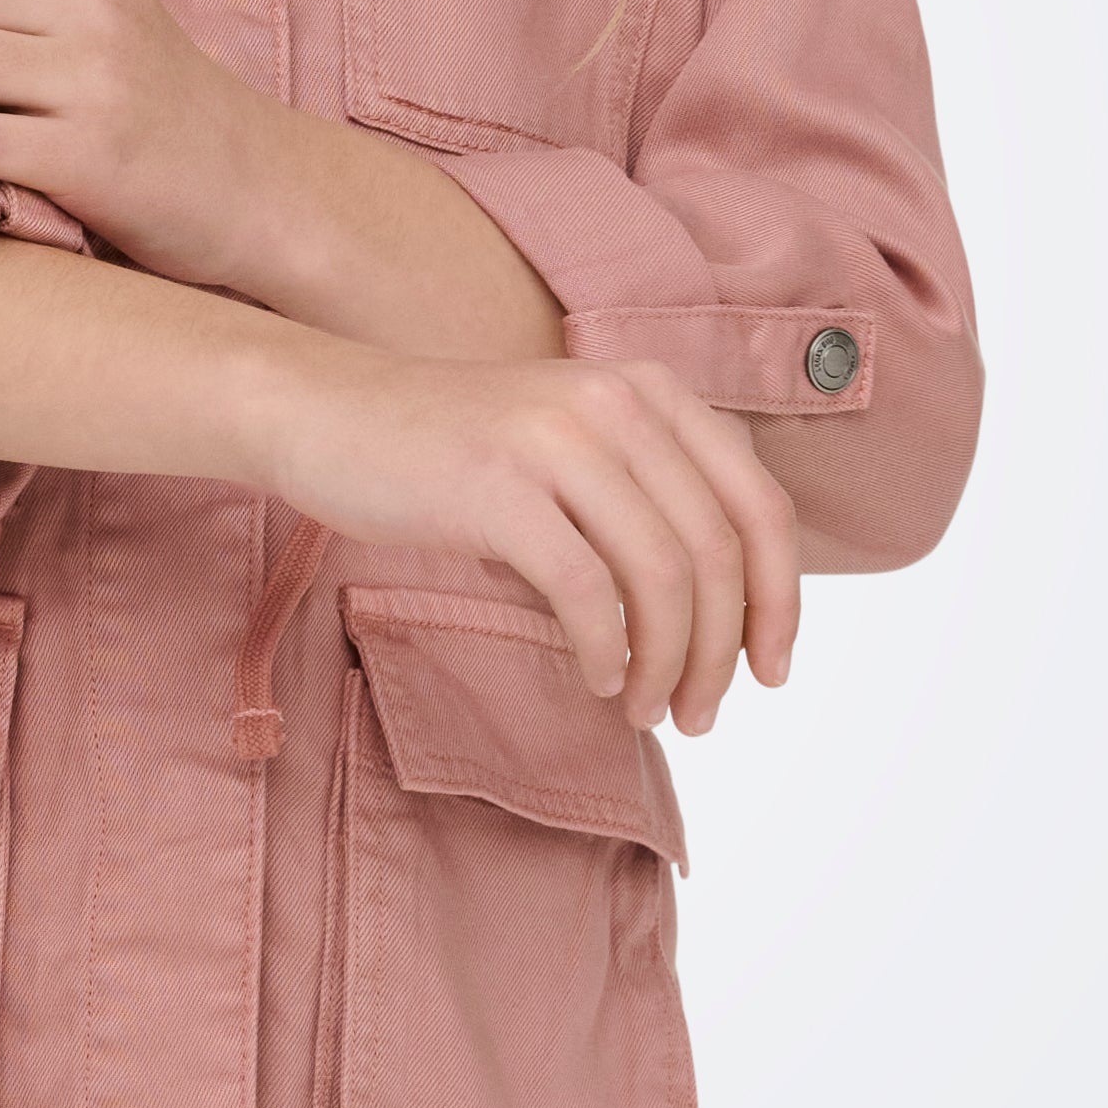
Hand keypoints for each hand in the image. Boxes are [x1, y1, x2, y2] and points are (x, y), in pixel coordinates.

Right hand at [246, 338, 799, 730]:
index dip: (779, 601)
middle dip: (720, 652)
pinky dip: (604, 652)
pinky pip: (585, 591)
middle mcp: (617, 402)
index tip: (770, 671)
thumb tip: (725, 617)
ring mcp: (556, 438)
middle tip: (699, 715)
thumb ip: (645, 498)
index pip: (758, 505)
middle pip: (716, 551)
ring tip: (642, 710)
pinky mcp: (497, 486)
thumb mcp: (570, 450)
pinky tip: (594, 680)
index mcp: (650, 391)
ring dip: (666, 664)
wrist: (328, 412)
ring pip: (660, 576)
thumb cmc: (450, 454)